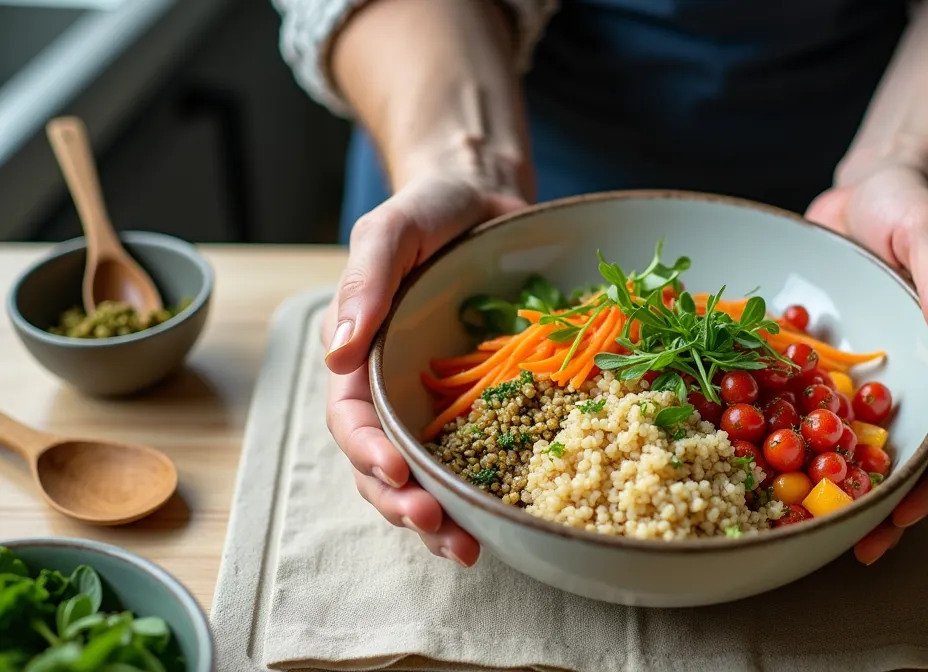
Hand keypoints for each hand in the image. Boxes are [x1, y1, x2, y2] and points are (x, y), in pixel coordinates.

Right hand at [323, 171, 525, 566]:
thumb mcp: (389, 232)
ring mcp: (436, 403)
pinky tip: (502, 523)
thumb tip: (337, 353)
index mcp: (358, 357)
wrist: (484, 199)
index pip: (351, 418)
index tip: (396, 474)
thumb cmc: (428, 211)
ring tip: (466, 549)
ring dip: (438, 520)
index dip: (368, 452)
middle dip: (403, 505)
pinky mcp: (482, 405)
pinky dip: (483, 494)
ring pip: (425, 477)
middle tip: (438, 530)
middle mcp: (391, 390)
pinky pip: (478, 457)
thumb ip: (364, 283)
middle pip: (383, 465)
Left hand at [806, 160, 927, 564]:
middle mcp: (909, 380)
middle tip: (848, 548)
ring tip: (800, 525)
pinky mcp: (823, 364)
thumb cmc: (913, 202)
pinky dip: (784, 434)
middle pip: (902, 456)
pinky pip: (803, 405)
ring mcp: (863, 376)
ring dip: (830, 483)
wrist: (870, 185)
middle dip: (879, 506)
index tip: (902, 519)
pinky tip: (752, 459)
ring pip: (849, 441)